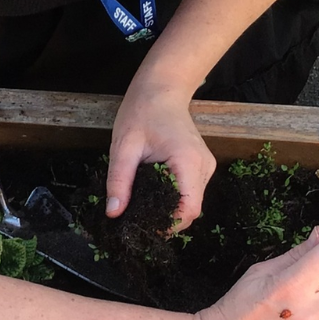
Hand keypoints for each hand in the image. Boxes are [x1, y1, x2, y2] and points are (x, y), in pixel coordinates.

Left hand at [106, 82, 215, 230]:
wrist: (161, 90)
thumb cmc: (142, 113)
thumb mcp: (123, 148)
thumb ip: (119, 182)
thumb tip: (114, 212)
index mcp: (188, 162)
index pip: (188, 209)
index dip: (169, 225)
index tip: (144, 228)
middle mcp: (204, 167)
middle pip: (191, 210)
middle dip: (166, 220)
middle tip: (137, 221)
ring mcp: (205, 167)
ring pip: (191, 203)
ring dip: (169, 210)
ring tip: (142, 207)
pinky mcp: (200, 166)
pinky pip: (189, 192)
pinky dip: (172, 199)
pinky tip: (152, 194)